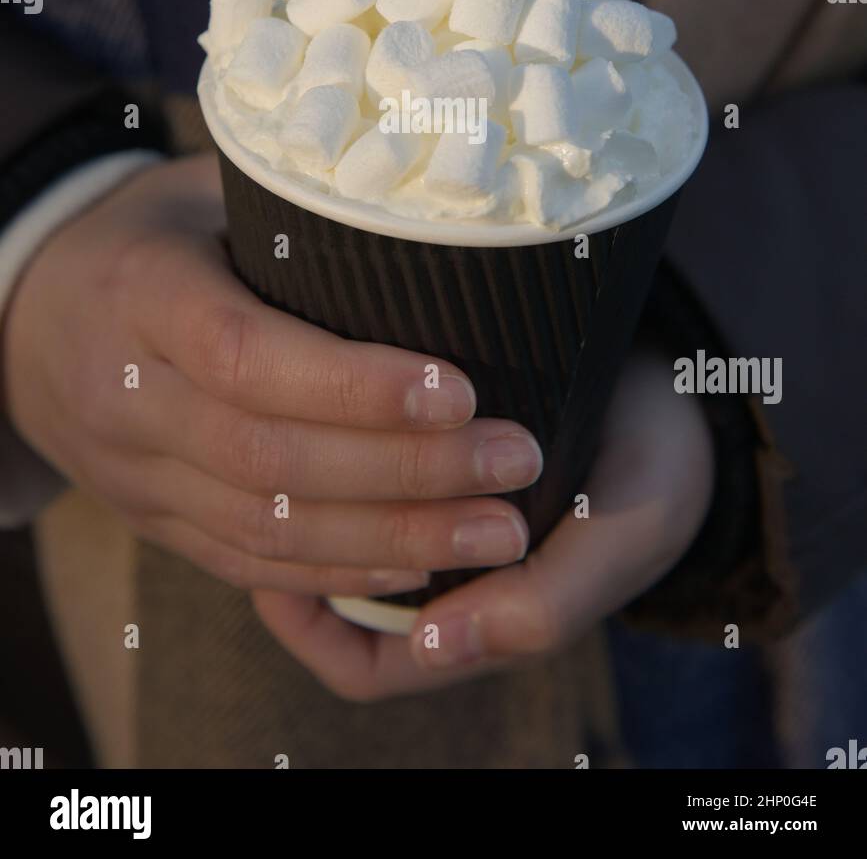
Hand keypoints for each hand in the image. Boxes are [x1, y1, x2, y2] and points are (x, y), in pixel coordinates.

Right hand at [2, 154, 541, 599]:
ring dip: (390, 537)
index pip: (247, 356)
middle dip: (404, 471)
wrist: (28, 317)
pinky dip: (338, 571)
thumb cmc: (153, 235)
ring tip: (499, 529)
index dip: (356, 385)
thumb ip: (296, 206)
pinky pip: (244, 565)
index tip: (463, 390)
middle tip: (515, 462)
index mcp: (142, 296)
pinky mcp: (152, 521)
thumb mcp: (204, 191)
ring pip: (263, 528)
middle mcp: (128, 396)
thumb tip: (437, 207)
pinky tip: (422, 565)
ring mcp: (134, 473)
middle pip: (267, 456)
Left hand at [253, 348, 713, 697]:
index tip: (278, 562)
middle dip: (296, 551)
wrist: (684, 388)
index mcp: (483, 616)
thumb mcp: (616, 542)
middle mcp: (450, 572)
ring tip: (281, 443)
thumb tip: (432, 644)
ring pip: (344, 531)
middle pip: (337, 590)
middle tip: (263, 486)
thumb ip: (543, 605)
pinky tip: (329, 404)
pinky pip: (371, 474)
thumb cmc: (650, 475)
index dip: (312, 624)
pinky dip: (343, 449)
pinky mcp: (442, 459)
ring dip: (314, 499)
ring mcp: (443, 516)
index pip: (363, 661)